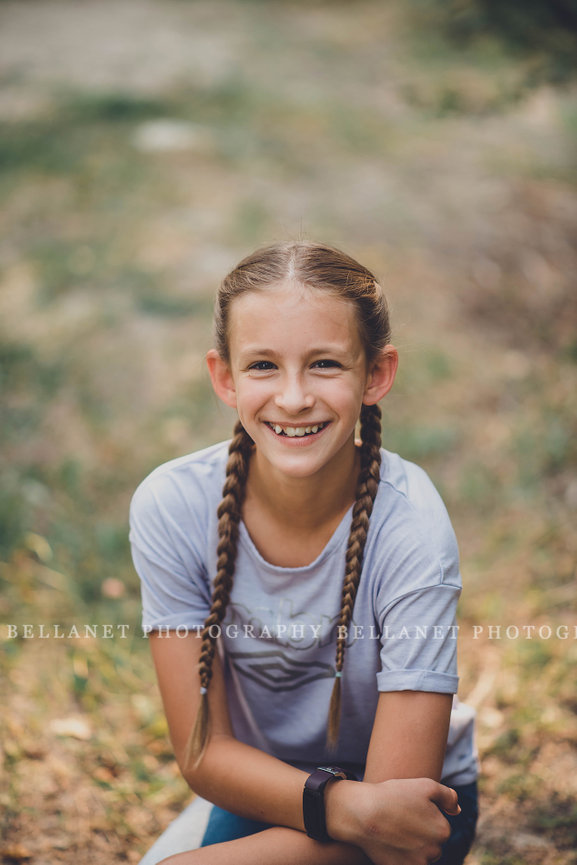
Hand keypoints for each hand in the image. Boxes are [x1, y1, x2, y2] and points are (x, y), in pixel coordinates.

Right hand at [326, 777, 458, 864]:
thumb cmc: (394, 796)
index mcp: (443, 831)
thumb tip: (457, 811)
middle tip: (401, 820)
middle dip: (420, 834)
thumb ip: (448, 796)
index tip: (409, 809)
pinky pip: (407, 862)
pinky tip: (390, 843)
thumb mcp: (425, 785)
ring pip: (420, 855)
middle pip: (431, 843)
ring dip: (411, 847)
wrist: (363, 813)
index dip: (424, 816)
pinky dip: (401, 856)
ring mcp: (418, 864)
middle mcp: (435, 851)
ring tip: (394, 831)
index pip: (440, 826)